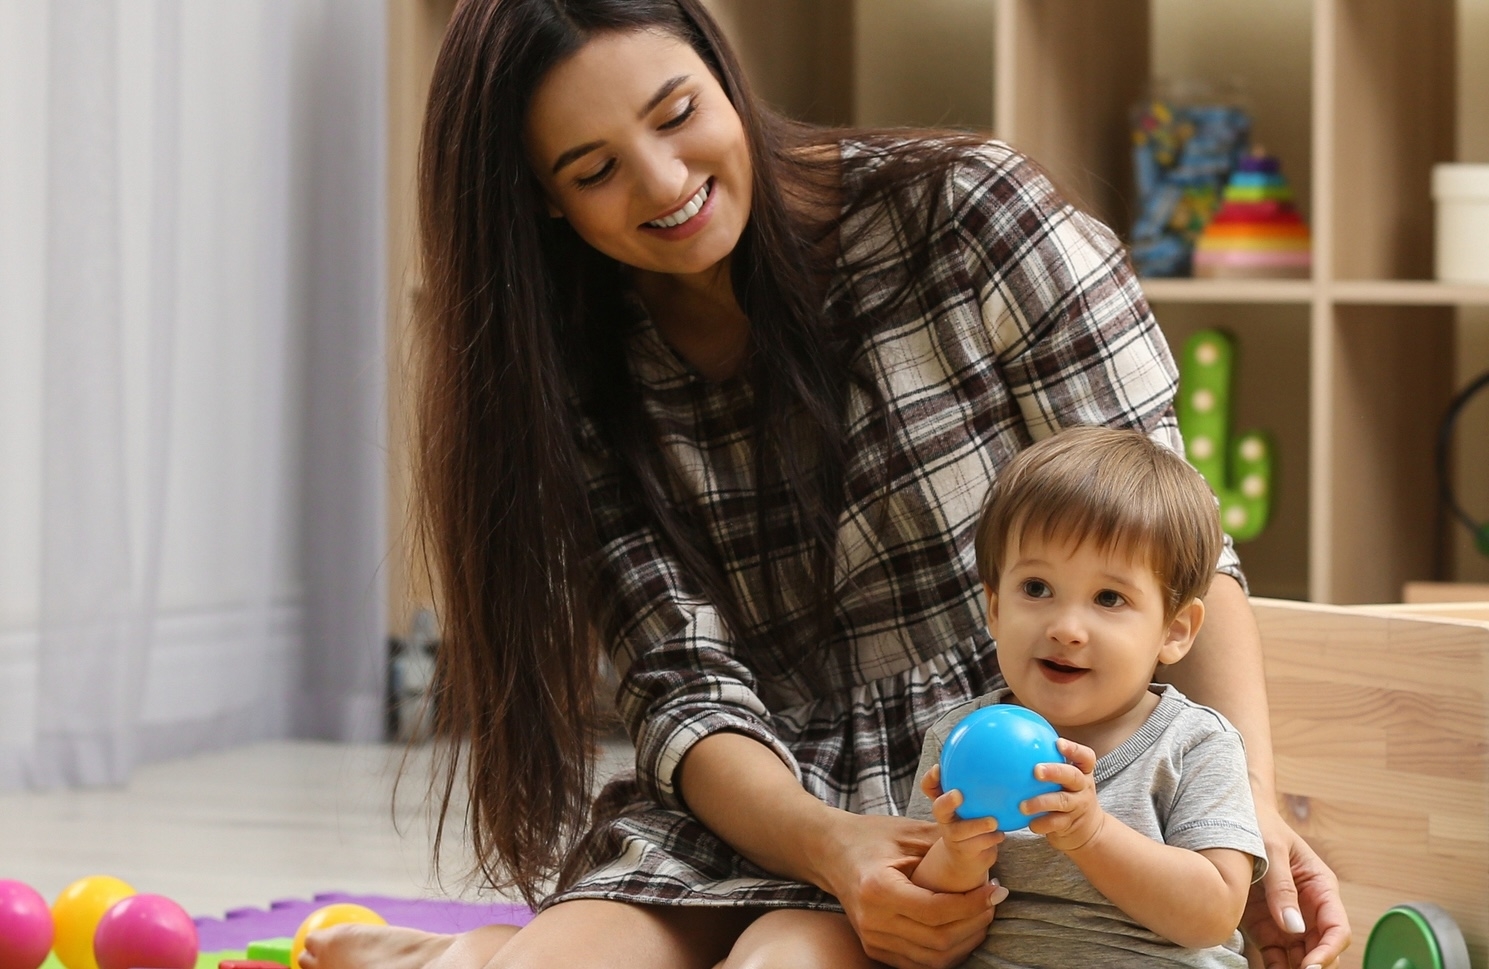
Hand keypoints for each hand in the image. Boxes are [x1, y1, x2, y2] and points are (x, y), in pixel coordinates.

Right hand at [822, 811, 1000, 968]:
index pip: (936, 911)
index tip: (994, 889)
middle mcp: (872, 920)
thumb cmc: (869, 837)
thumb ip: (945, 841)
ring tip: (982, 914)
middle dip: (975, 923)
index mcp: (877, 888)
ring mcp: (872, 939)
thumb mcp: (906, 832)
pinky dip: (947, 951)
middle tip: (994, 900)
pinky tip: (962, 929)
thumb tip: (988, 842)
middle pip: (938, 940)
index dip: (972, 905)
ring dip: (966, 941)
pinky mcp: (875, 948)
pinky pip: (920, 963)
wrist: (830, 852)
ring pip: (933, 959)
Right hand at [923, 764, 1004, 874]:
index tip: (939, 768)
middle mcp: (945, 818)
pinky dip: (991, 838)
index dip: (931, 778)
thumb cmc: (973, 819)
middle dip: (946, 801)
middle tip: (958, 795)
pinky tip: (1002, 834)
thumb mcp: (974, 802)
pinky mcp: (965, 852)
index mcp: (944, 802)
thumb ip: (981, 783)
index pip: (930, 787)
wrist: (969, 856)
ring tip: (993, 822)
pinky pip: (979, 845)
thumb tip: (1006, 755)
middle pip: (939, 809)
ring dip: (976, 825)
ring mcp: (953, 837)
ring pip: (960, 831)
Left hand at [1021, 738, 1102, 852]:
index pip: (1085, 757)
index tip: (1058, 743)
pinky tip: (1029, 823)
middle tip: (1036, 770)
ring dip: (1041, 802)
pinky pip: (1055, 824)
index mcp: (1083, 772)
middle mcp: (1083, 787)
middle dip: (1055, 772)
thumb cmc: (1068, 794)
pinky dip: (1042, 823)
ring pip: (1062, 801)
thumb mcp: (1066, 779)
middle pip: (1073, 776)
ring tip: (1023, 805)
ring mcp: (1078, 806)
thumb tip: (1015, 741)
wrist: (1089, 830)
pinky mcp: (1070, 824)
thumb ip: (1049, 761)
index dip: (1073, 749)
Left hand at [1242, 806, 1350, 968]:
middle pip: (1321, 949)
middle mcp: (1309, 909)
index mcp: (1321, 888)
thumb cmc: (1260, 825)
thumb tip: (1293, 927)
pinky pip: (1275, 955)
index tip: (1311, 965)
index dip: (1328, 951)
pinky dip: (1274, 968)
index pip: (1337, 928)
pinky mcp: (1265, 927)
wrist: (1234, 816)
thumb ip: (1282, 886)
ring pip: (1300, 957)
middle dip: (1312, 966)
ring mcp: (1287, 921)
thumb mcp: (1272, 849)